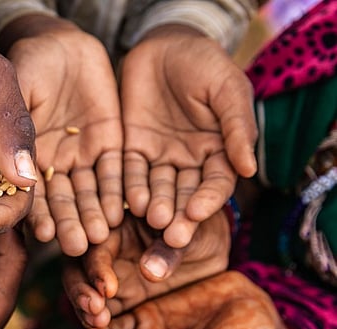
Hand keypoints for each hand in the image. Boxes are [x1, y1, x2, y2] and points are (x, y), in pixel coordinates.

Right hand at [3, 15, 123, 255]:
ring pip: (88, 191)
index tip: (44, 235)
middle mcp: (50, 163)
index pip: (28, 192)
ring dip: (94, 213)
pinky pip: (116, 171)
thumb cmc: (25, 62)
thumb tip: (19, 176)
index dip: (36, 213)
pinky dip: (119, 190)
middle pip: (61, 200)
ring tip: (102, 236)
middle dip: (70, 223)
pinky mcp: (109, 144)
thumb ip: (15, 130)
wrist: (59, 40)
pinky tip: (125, 210)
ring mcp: (80, 155)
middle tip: (79, 248)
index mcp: (21, 156)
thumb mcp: (13, 92)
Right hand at [62, 209, 229, 326]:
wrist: (210, 248)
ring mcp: (109, 279)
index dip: (98, 269)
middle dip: (80, 292)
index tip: (108, 290)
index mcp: (116, 229)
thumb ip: (169, 250)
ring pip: (84, 295)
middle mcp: (105, 254)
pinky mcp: (119, 302)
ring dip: (85, 312)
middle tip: (94, 312)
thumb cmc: (198, 230)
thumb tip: (149, 272)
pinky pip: (101, 316)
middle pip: (77, 272)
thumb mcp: (190, 234)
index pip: (97, 248)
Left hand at [121, 25, 256, 247]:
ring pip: (156, 188)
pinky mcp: (131, 150)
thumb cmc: (206, 65)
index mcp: (218, 152)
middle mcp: (188, 162)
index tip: (197, 212)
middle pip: (184, 195)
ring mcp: (159, 158)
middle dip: (179, 216)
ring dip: (153, 206)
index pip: (215, 183)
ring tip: (150, 219)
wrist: (166, 45)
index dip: (208, 199)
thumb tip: (249, 168)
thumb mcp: (227, 90)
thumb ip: (236, 128)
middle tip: (172, 236)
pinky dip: (128, 188)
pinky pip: (130, 172)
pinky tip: (126, 202)